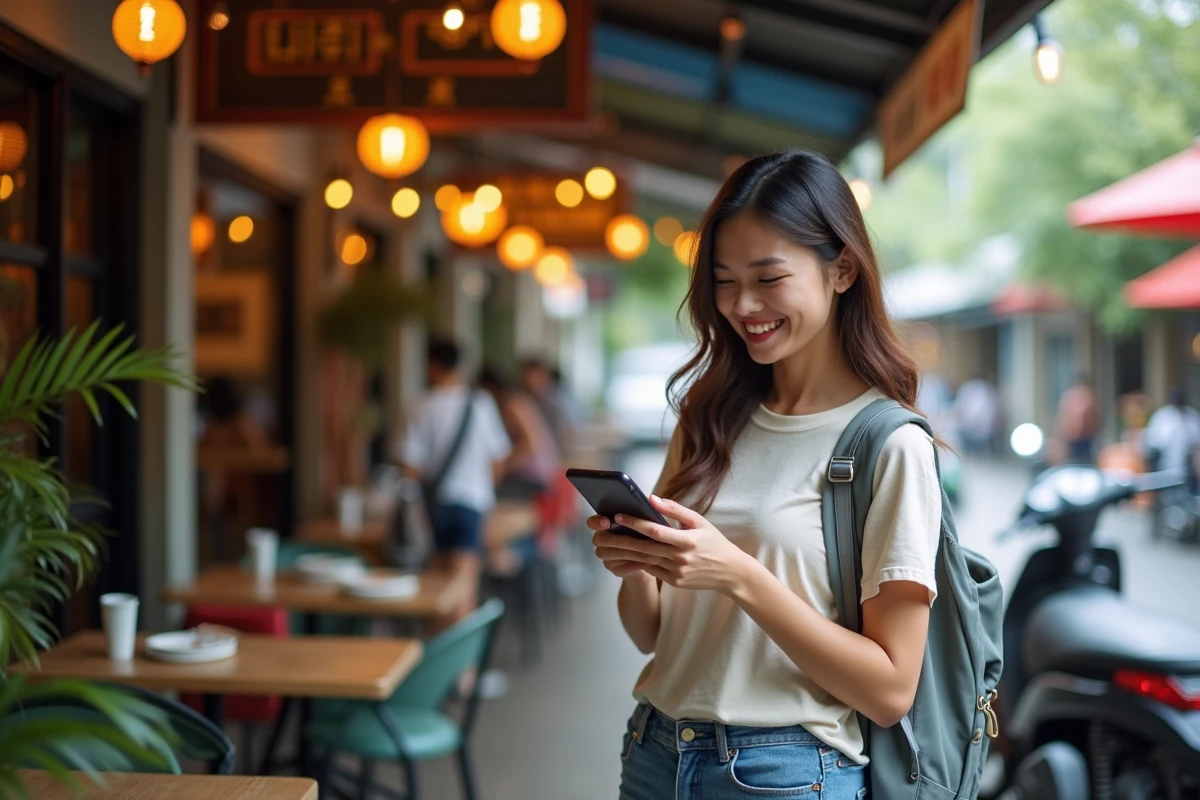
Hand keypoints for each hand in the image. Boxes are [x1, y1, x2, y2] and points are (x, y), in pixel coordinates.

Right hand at [586, 514, 652, 579]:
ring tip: (651, 551)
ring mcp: (607, 556)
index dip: (597, 522)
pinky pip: (622, 569)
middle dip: (619, 539)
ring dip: (633, 552)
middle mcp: (602, 540)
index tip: (607, 522)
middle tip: (636, 540)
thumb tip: (651, 501)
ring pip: (614, 554)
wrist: (653, 557)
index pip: (593, 522)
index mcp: (606, 524)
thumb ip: (645, 510)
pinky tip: (650, 562)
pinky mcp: (615, 570)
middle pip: (600, 539)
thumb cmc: (648, 534)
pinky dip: (637, 565)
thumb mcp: (648, 520)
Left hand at [590, 495, 751, 592]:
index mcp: (688, 541)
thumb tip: (651, 498)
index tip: (618, 516)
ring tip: (608, 543)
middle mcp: (681, 558)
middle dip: (621, 540)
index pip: (655, 531)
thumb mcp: (699, 521)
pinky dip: (638, 562)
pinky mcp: (675, 582)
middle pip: (644, 548)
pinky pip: (652, 570)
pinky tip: (625, 554)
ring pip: (645, 560)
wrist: (730, 572)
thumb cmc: (713, 541)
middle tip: (602, 532)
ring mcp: (677, 573)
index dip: (635, 523)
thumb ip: (674, 509)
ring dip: (625, 552)